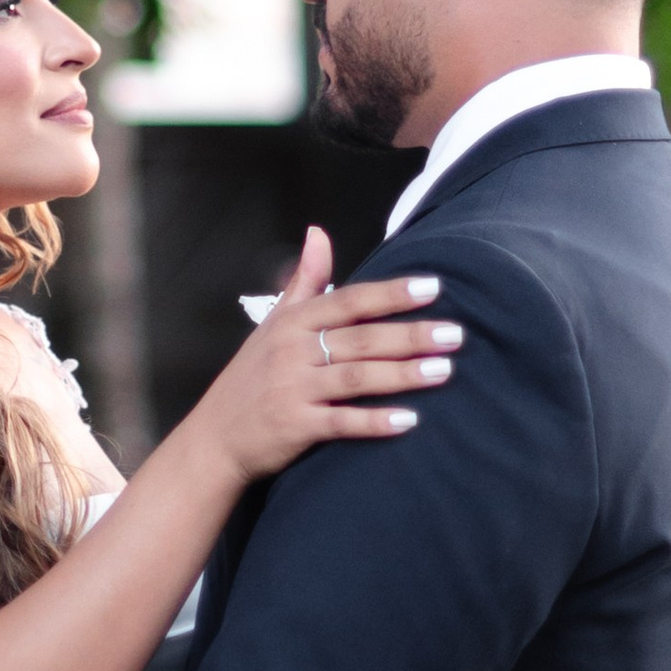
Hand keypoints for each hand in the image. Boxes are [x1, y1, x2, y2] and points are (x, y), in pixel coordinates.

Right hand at [193, 227, 459, 490]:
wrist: (215, 438)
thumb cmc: (251, 377)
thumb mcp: (272, 323)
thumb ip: (303, 280)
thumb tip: (318, 232)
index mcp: (293, 322)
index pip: (349, 301)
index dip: (391, 294)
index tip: (432, 287)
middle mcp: (292, 351)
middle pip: (361, 339)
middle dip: (410, 336)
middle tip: (456, 334)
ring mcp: (293, 389)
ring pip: (356, 377)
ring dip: (402, 375)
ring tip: (444, 371)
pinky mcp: (295, 426)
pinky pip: (341, 422)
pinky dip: (375, 422)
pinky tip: (409, 421)